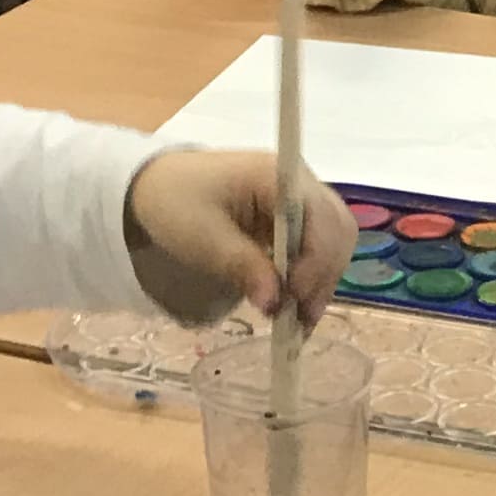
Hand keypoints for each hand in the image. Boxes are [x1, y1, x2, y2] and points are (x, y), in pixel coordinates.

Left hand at [126, 148, 355, 323]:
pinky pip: (320, 248)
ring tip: (299, 320)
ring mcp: (301, 199)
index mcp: (276, 175)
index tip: (293, 297)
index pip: (319, 215)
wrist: (158, 186)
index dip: (315, 259)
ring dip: (322, 281)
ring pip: (335, 241)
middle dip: (323, 275)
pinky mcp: (296, 219)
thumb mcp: (201, 238)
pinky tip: (297, 307)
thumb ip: (241, 266)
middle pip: (337, 228)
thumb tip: (274, 304)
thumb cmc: (175, 204)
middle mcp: (299, 183)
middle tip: (300, 318)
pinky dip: (314, 279)